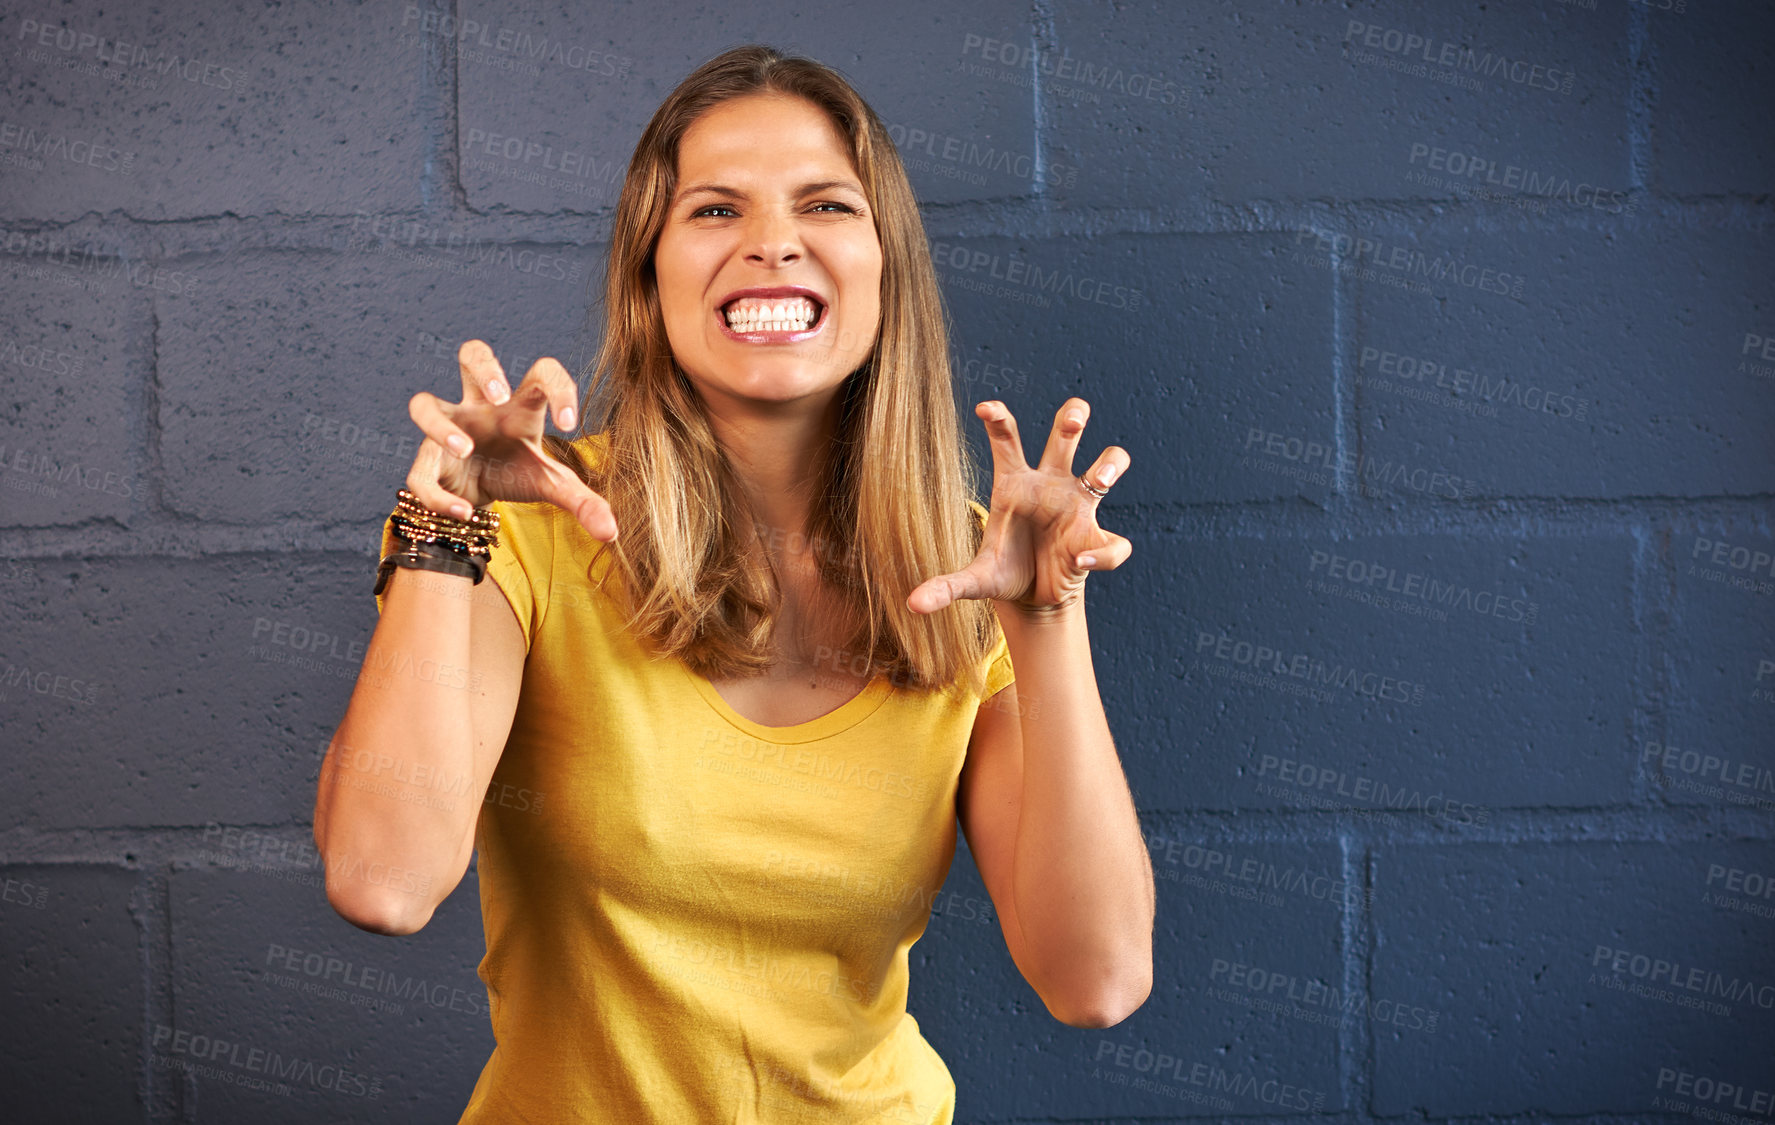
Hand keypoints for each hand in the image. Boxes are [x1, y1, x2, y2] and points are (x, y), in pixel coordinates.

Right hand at [403, 339, 617, 540]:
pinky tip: (463, 512)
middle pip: (472, 354)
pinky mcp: (426, 461)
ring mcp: (448, 429)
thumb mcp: (553, 486)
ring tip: (465, 450)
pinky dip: (438, 495)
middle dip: (484, 366)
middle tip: (497, 395)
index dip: (558, 388)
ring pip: (423, 404)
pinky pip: (420, 473)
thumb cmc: (516, 473)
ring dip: (441, 424)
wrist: (478, 498)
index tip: (570, 424)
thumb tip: (611, 533)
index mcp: (519, 406)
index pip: (541, 373)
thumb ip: (584, 503)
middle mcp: (480, 408)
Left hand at [908, 397, 1131, 615]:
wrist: (1035, 599)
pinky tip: (1080, 564)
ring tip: (1102, 477)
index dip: (1000, 418)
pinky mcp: (1096, 536)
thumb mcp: (976, 580)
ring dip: (1111, 464)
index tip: (985, 408)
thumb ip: (947, 586)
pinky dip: (1102, 553)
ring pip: (1108, 465)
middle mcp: (1050, 486)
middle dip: (1073, 417)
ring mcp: (1078, 506)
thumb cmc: (1005, 573)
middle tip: (1075, 420)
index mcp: (1015, 485)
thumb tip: (913, 605)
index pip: (1008, 441)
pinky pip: (1112, 542)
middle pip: (1065, 436)